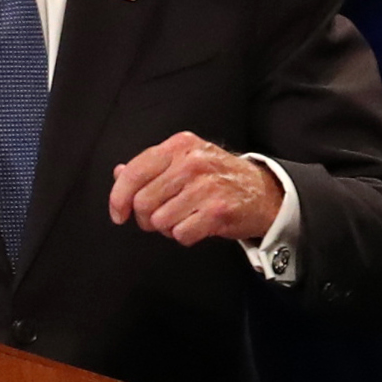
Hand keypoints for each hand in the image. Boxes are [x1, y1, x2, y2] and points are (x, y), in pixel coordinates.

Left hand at [110, 133, 281, 246]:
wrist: (263, 191)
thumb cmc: (217, 178)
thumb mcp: (184, 161)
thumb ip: (150, 166)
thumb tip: (118, 173)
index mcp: (179, 146)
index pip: (134, 172)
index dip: (118, 198)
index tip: (118, 214)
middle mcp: (192, 162)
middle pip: (143, 202)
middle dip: (145, 218)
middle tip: (160, 218)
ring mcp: (207, 186)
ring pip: (159, 220)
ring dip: (166, 228)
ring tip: (183, 218)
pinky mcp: (218, 210)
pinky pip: (180, 234)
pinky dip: (184, 236)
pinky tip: (197, 225)